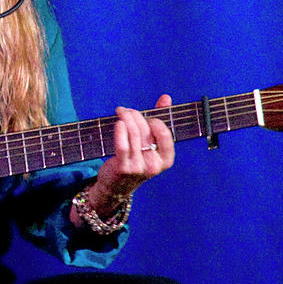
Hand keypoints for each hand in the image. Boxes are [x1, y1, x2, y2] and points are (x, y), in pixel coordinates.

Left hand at [83, 95, 174, 218]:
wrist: (116, 186)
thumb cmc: (135, 159)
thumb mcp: (149, 143)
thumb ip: (159, 120)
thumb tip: (166, 97)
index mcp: (166, 159)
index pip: (165, 135)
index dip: (156, 121)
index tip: (147, 117)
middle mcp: (155, 165)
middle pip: (146, 131)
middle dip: (136, 116)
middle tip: (127, 110)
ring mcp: (139, 167)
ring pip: (134, 134)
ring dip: (126, 118)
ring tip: (121, 111)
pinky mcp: (124, 168)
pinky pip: (122, 145)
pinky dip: (120, 130)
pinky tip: (118, 122)